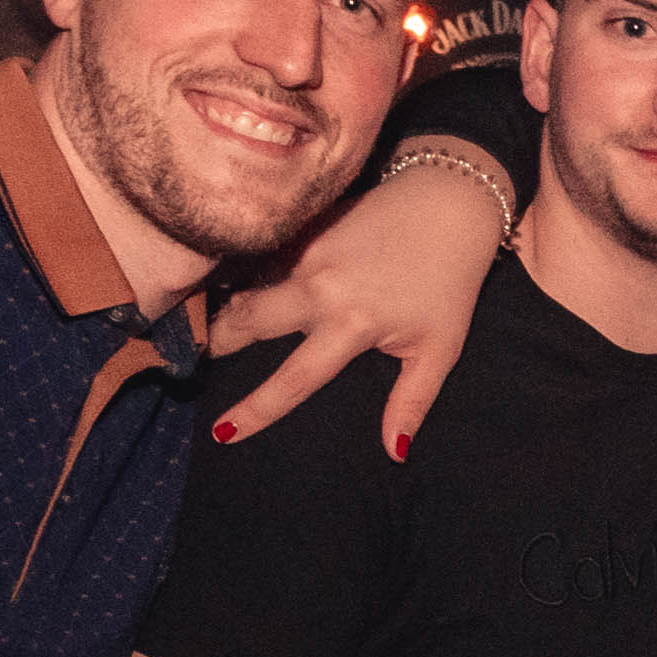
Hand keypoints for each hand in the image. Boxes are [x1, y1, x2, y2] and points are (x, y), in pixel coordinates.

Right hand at [212, 154, 504, 457]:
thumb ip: (412, 402)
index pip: (293, 379)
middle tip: (206, 356)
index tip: (221, 433)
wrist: (450, 202)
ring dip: (233, 304)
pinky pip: (267, 256)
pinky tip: (251, 282)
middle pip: (249, 320)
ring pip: (250, 284)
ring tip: (221, 323)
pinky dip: (257, 273)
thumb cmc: (450, 283)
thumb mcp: (440, 349)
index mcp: (351, 324)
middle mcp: (319, 288)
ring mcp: (307, 251)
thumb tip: (395, 454)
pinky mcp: (305, 225)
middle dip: (221, 340)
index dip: (256, 411)